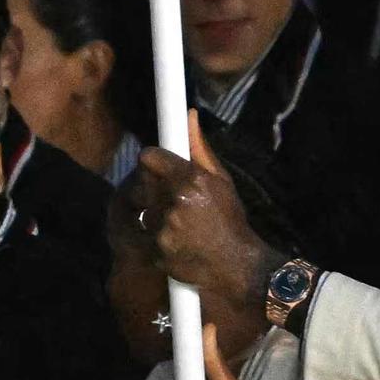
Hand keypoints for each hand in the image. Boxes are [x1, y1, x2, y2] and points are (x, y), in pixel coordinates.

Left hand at [133, 139, 276, 313]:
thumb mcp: (221, 180)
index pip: (148, 158)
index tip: (157, 165)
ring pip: (142, 209)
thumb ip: (199, 148)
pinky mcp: (155, 251)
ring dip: (154, 212)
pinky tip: (175, 238)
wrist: (237, 264)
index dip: (151, 161)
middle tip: (170, 195)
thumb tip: (188, 115)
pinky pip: (144, 234)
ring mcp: (163, 228)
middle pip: (141, 183)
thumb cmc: (230, 219)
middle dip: (152, 186)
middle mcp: (174, 202)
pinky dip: (154, 235)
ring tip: (179, 221)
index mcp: (190, 180)